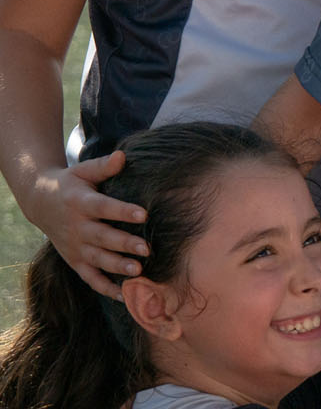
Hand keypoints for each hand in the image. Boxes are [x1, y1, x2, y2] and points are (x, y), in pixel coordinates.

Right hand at [26, 151, 148, 298]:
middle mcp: (77, 227)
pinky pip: (89, 278)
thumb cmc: (71, 184)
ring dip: (117, 267)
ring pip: (97, 260)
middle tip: (147, 249)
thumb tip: (123, 156)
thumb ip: (104, 165)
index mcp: (80, 203)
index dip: (123, 211)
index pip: (103, 208)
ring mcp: (75, 247)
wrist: (41, 203)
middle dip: (124, 244)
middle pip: (102, 238)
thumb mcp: (83, 170)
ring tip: (139, 272)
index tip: (144, 214)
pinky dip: (104, 288)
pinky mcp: (75, 260)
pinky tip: (123, 296)